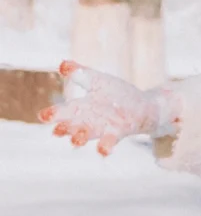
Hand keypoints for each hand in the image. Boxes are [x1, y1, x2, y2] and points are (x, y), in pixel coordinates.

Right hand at [40, 62, 180, 155]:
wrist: (141, 106)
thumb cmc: (115, 94)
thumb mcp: (97, 80)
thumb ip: (81, 73)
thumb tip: (62, 64)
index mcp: (80, 108)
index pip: (63, 111)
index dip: (52, 114)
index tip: (42, 116)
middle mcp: (87, 121)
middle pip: (72, 126)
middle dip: (64, 129)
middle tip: (57, 131)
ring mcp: (102, 128)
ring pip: (88, 135)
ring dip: (81, 138)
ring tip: (76, 140)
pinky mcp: (117, 132)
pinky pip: (109, 141)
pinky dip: (105, 146)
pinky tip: (103, 150)